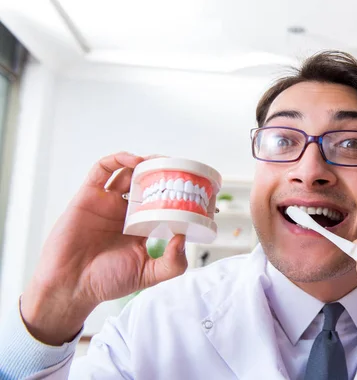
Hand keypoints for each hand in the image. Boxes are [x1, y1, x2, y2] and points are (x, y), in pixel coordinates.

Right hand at [21, 152, 187, 344]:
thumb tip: (184, 239)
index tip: (196, 191)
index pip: (163, 202)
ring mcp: (107, 202)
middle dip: (164, 173)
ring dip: (145, 162)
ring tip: (160, 161)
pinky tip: (134, 161)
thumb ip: (172, 263)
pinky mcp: (89, 196)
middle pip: (147, 183)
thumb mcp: (148, 274)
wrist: (70, 286)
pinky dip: (118, 159)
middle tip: (180, 168)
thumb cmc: (105, 282)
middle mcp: (125, 211)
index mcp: (140, 226)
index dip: (178, 194)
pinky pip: (102, 170)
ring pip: (128, 172)